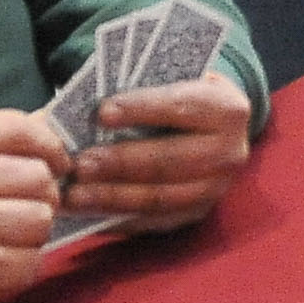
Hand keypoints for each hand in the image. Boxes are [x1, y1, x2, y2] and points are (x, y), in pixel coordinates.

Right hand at [0, 109, 67, 302]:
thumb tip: (49, 127)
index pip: (20, 128)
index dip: (50, 144)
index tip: (57, 162)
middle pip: (40, 177)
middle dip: (40, 194)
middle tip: (19, 208)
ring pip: (41, 220)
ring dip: (30, 233)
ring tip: (3, 237)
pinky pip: (30, 263)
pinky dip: (19, 267)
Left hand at [54, 72, 251, 225]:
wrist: (217, 127)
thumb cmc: (182, 97)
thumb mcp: (177, 81)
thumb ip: (145, 90)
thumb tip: (95, 110)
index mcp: (227, 109)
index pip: (180, 107)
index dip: (140, 110)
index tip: (101, 113)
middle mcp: (229, 152)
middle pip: (169, 161)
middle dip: (120, 163)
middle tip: (79, 164)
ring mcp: (215, 189)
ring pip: (159, 198)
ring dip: (112, 198)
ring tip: (74, 195)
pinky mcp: (197, 214)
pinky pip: (153, 221)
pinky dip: (118, 218)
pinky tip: (88, 213)